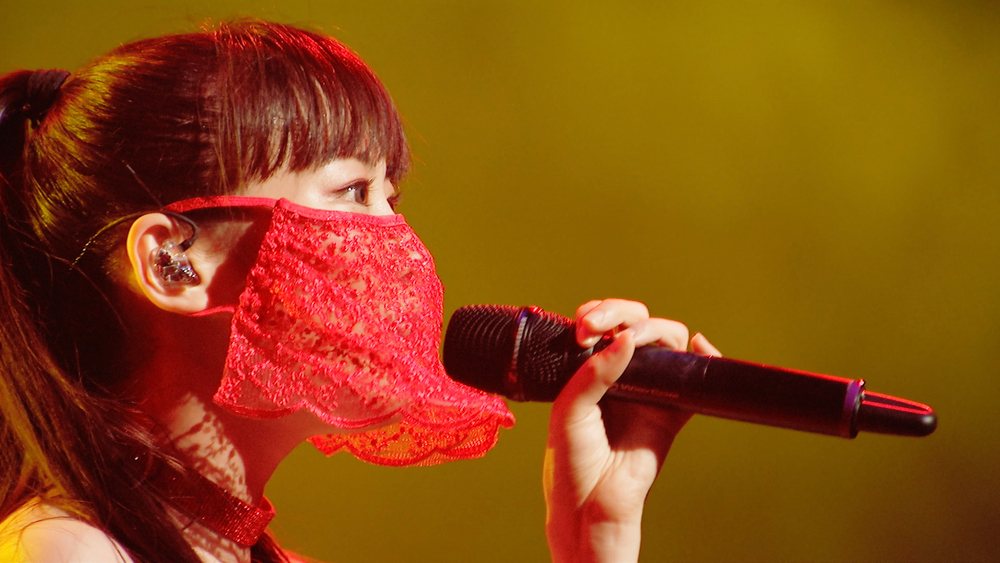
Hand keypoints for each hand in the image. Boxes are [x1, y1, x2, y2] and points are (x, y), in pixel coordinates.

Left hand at [543, 299, 719, 562]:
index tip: (583, 327)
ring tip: (635, 339)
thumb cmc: (571, 459)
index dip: (597, 313)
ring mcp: (649, 390)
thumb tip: (626, 338)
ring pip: (664, 342)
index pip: (601, 324)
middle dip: (620, 312)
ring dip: (653, 329)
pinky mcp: (673, 411)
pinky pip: (693, 379)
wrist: (590, 504)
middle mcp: (621, 373)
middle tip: (598, 327)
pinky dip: (703, 357)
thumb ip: (595, 371)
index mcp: (589, 368)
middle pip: (635, 323)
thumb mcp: (569, 408)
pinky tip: (699, 346)